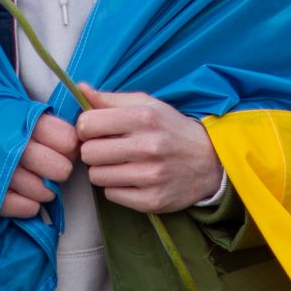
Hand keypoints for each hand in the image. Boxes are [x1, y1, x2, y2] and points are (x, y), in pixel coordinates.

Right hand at [0, 114, 78, 219]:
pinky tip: (23, 195)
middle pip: (60, 170)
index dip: (69, 147)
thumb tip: (80, 141)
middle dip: (58, 170)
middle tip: (48, 168)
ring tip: (34, 181)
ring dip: (44, 190)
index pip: (68, 141)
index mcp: (20, 121)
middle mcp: (8, 145)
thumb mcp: (19, 113)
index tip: (62, 147)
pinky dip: (29, 205)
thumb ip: (50, 124)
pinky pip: (28, 208)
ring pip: (45, 192)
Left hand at [74, 88, 222, 212]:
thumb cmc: (172, 130)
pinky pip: (111, 195)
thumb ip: (111, 99)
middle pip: (88, 153)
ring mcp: (151, 176)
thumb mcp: (148, 106)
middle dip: (95, 151)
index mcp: (144, 118)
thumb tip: (80, 89)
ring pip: (97, 176)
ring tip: (123, 164)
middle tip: (110, 150)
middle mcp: (148, 146)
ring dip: (105, 170)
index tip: (97, 131)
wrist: (211, 161)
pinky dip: (117, 188)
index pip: (87, 124)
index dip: (87, 128)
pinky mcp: (152, 200)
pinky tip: (133, 179)